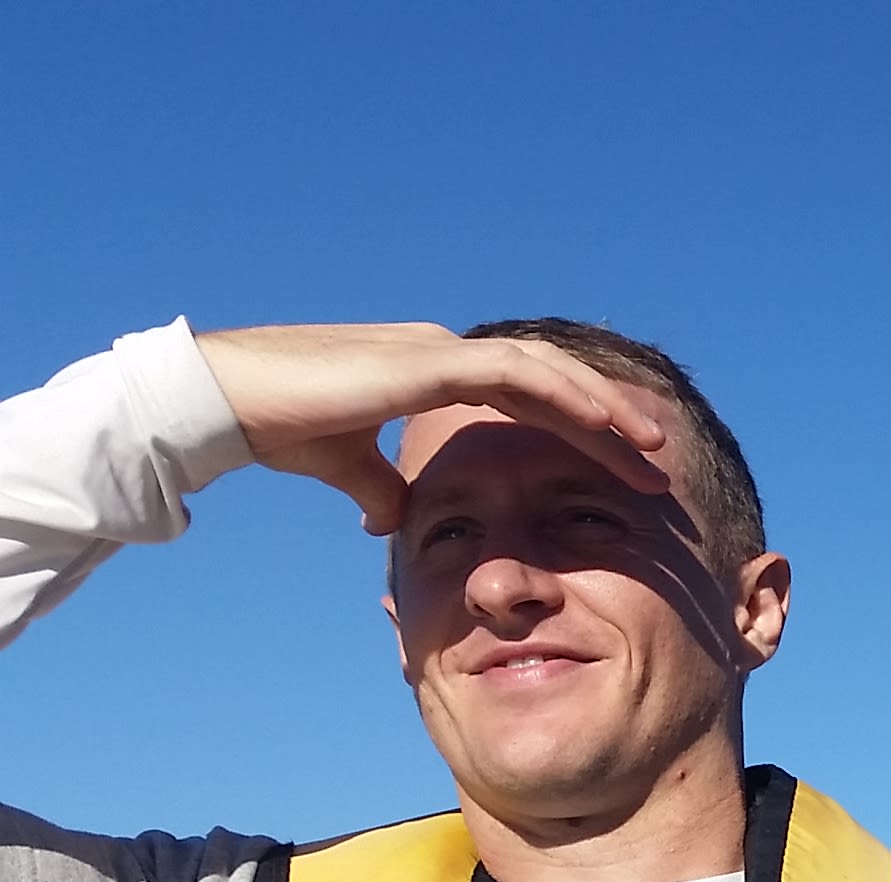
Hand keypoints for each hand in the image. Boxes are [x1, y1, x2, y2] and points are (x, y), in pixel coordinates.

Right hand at [194, 323, 670, 533]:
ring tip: (653, 444)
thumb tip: (395, 519)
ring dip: (606, 408)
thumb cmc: (281, 427)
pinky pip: (519, 375)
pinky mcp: (430, 361)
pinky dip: (567, 396)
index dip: (581, 434)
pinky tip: (606, 424)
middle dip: (611, 423)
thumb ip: (378, 488)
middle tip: (660, 463)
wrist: (228, 405)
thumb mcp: (347, 469)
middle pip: (554, 385)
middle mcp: (448, 355)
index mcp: (436, 376)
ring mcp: (442, 352)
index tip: (624, 474)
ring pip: (551, 373)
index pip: (531, 402)